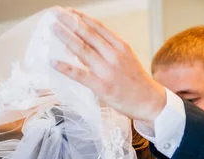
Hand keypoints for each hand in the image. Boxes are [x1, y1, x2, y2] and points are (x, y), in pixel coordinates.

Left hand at [51, 8, 166, 125]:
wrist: (150, 102)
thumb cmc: (137, 82)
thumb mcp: (128, 59)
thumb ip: (110, 51)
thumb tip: (88, 44)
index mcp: (121, 47)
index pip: (98, 27)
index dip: (82, 17)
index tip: (69, 11)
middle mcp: (114, 55)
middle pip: (88, 34)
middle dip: (70, 21)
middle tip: (56, 13)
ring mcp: (107, 70)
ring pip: (83, 50)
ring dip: (65, 37)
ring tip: (53, 28)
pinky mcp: (102, 86)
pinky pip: (80, 75)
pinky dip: (65, 67)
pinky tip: (54, 62)